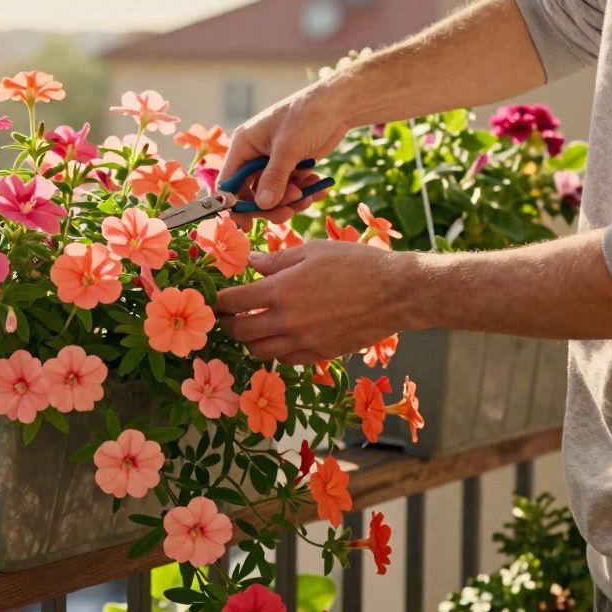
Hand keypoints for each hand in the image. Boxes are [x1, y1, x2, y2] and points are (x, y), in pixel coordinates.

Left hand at [216, 241, 414, 364]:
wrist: (396, 293)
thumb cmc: (357, 264)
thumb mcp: (313, 251)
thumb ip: (277, 260)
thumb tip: (251, 263)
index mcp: (282, 290)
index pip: (234, 302)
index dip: (219, 301)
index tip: (216, 299)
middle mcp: (288, 320)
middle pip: (240, 332)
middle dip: (228, 324)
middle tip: (227, 316)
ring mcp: (304, 341)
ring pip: (259, 351)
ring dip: (249, 341)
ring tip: (251, 327)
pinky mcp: (320, 354)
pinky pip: (286, 360)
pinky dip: (276, 351)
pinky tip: (279, 337)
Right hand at [221, 79, 348, 223]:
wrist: (338, 105)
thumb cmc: (307, 117)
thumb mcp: (288, 148)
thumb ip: (274, 178)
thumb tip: (262, 206)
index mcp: (243, 146)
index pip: (228, 182)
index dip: (234, 205)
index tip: (247, 224)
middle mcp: (253, 156)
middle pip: (251, 194)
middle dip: (271, 204)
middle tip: (291, 209)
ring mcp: (272, 163)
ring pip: (272, 195)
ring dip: (290, 200)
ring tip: (309, 193)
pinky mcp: (290, 167)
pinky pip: (289, 189)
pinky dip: (302, 193)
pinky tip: (318, 187)